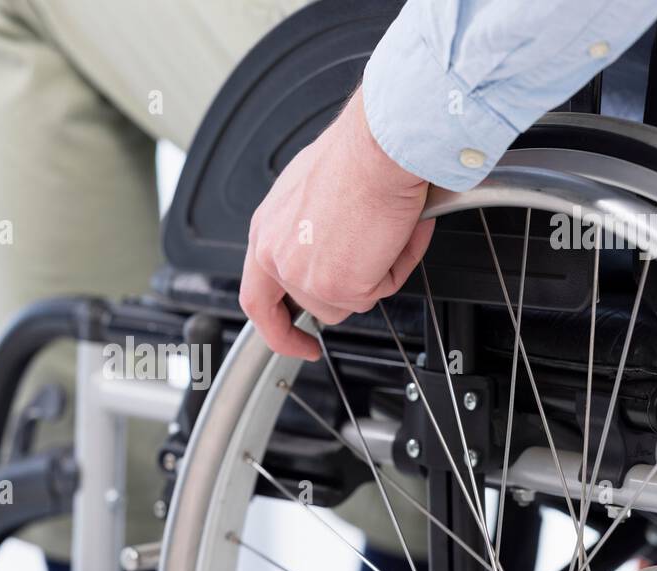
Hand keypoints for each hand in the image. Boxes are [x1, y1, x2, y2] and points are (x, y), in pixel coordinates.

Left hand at [239, 87, 434, 359]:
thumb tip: (332, 247)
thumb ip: (310, 233)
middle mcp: (276, 257)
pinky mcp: (339, 287)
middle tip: (375, 268)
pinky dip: (397, 264)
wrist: (378, 146)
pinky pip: (380, 290)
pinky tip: (395, 230)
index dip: (277, 328)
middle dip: (348, 292)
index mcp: (266, 233)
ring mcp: (305, 277)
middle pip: (314, 305)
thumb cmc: (354, 155)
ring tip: (383, 227)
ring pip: (350, 303)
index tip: (294, 339)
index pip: (258, 300)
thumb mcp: (311, 196)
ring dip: (375, 271)